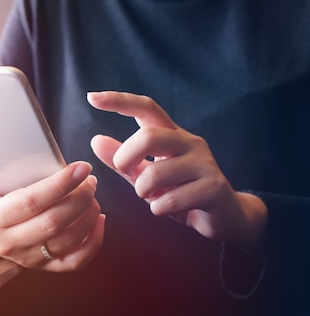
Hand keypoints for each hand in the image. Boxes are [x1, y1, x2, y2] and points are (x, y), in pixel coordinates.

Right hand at [0, 135, 104, 270]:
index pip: (31, 202)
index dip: (59, 185)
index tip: (80, 168)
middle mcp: (10, 244)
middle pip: (53, 222)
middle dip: (78, 198)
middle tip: (90, 179)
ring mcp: (30, 259)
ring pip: (68, 240)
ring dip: (88, 215)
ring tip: (93, 194)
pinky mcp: (47, 267)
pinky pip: (77, 261)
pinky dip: (93, 241)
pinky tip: (99, 219)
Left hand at [87, 91, 266, 254]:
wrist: (223, 218)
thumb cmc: (180, 193)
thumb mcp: (146, 176)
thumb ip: (123, 161)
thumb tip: (95, 140)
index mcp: (171, 134)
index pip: (146, 107)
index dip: (119, 101)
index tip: (92, 97)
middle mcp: (189, 141)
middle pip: (148, 136)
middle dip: (126, 158)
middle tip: (126, 173)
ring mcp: (205, 163)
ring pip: (156, 173)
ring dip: (143, 191)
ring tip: (152, 197)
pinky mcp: (215, 187)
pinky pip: (171, 199)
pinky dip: (158, 209)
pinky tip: (166, 209)